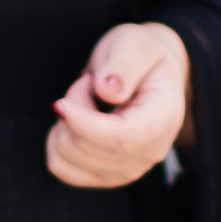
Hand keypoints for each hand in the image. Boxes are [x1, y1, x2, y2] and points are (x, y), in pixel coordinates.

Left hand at [46, 23, 188, 190]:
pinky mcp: (105, 176)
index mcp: (163, 119)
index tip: (60, 104)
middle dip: (71, 110)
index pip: (121, 138)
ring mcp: (127, 170)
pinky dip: (57, 142)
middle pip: (86, 148)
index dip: (84, 125)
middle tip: (88, 83)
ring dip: (64, 123)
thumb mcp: (135, 44)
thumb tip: (109, 93)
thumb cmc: (141, 54)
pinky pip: (61, 167)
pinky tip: (77, 122)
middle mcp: (149, 152)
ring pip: (68, 159)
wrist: (149, 72)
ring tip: (88, 100)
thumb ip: (123, 65)